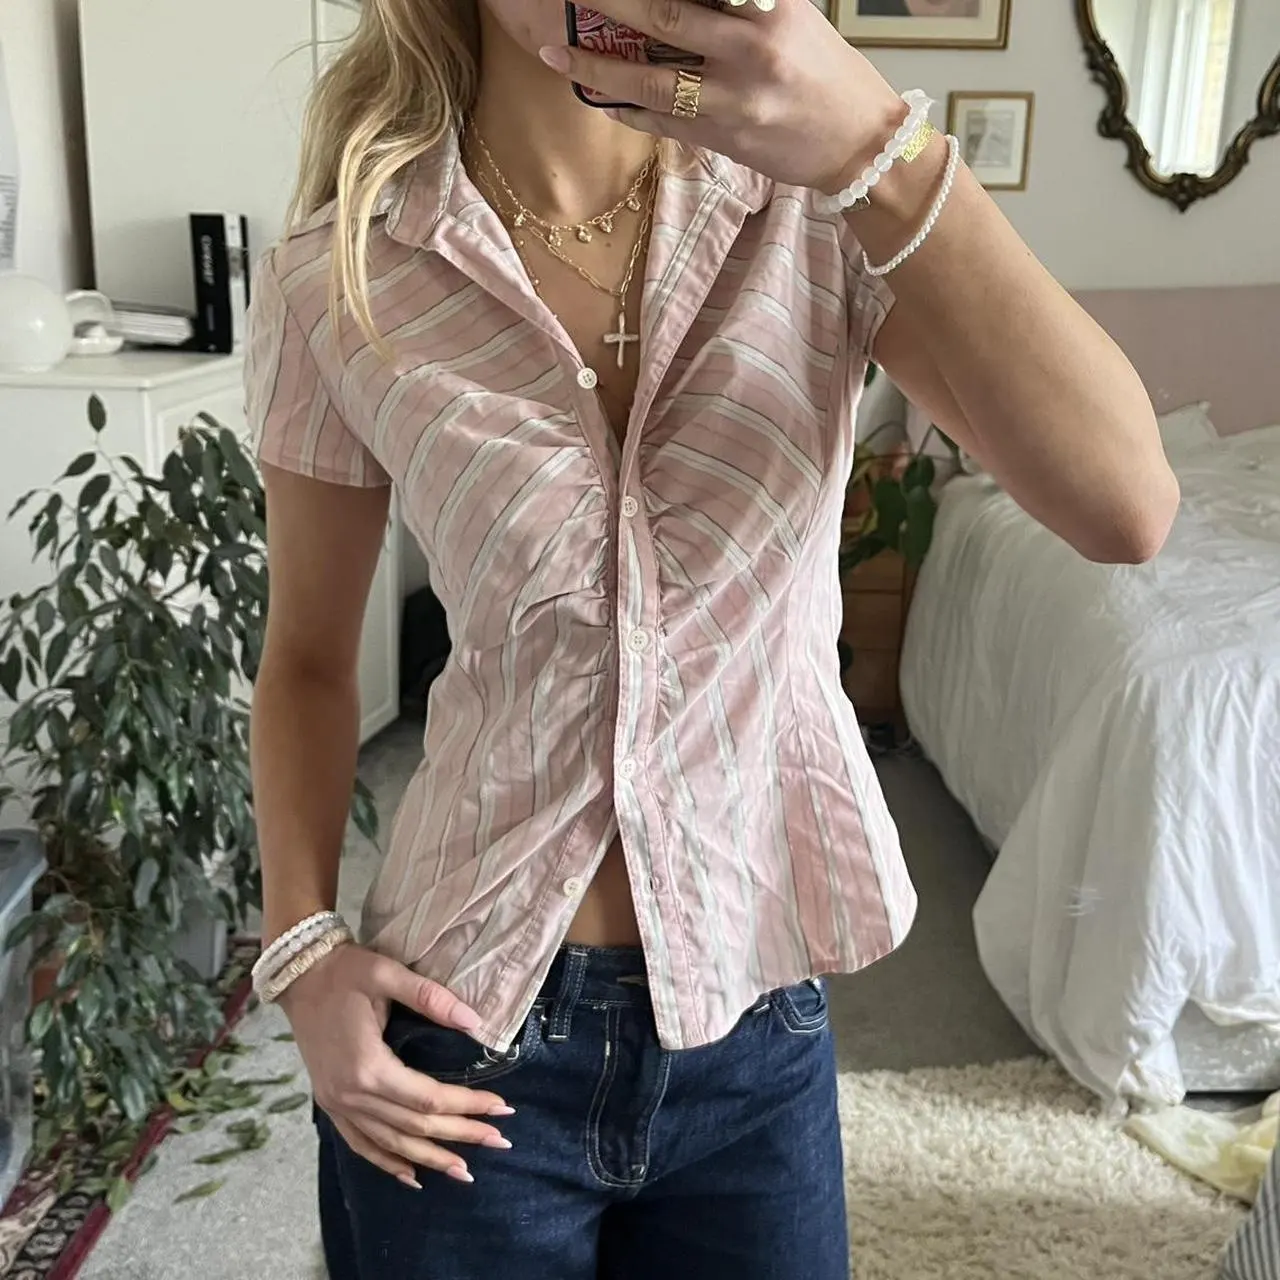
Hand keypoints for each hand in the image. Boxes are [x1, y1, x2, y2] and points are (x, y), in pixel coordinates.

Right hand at [279, 943, 514, 1185]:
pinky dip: (387, 1162)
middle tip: (500, 1141)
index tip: (502, 1108)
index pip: (428, 1098)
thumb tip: (474, 1022)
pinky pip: (361, 1143)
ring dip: (429, 1158)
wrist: (299, 976)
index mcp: (368, 1067)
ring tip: (464, 1171)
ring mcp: (337, 1104)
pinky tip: (411, 1175)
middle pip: (415, 1126)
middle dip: (460, 1134)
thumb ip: (430, 997)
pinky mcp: (330, 1103)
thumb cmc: (344, 971)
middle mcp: (352, 1094)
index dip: (468, 1105)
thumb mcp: (387, 973)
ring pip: (390, 1143)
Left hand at [539, 0, 904, 191]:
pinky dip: (626, 108)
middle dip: (609, 5)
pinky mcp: (724, 139)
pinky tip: (596, 96)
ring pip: (649, 80)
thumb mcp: (789, 16)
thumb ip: (736, 3)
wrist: (861, 144)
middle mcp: (751, 48)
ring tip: (557, 54)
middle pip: (663, 16)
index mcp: (769, 6)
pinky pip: (661, 122)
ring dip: (596, 68)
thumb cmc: (823, 73)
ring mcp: (734, 99)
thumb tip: (677, 2)